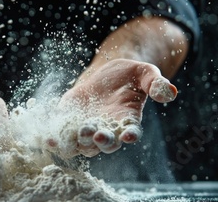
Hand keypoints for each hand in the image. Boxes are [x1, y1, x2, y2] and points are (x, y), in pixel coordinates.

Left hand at [49, 59, 176, 156]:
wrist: (105, 75)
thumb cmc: (128, 76)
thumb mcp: (144, 73)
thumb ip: (155, 84)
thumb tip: (170, 92)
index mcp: (128, 121)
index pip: (131, 132)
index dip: (130, 135)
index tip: (129, 136)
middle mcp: (109, 130)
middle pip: (106, 143)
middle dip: (101, 141)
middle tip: (97, 135)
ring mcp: (88, 129)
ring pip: (83, 144)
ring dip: (76, 143)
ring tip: (68, 139)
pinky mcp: (70, 124)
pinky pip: (63, 135)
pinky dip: (56, 139)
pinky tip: (47, 138)